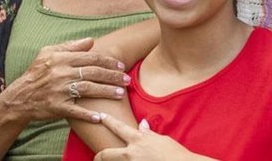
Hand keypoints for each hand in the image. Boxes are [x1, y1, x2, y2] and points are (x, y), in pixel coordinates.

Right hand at [4, 38, 129, 122]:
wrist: (21, 97)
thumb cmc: (37, 72)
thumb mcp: (48, 53)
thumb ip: (70, 46)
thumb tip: (91, 41)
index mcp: (61, 58)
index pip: (90, 58)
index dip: (108, 61)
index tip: (121, 65)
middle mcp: (61, 73)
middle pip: (93, 73)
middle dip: (112, 76)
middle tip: (127, 79)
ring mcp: (59, 90)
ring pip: (88, 90)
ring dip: (106, 92)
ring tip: (121, 94)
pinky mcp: (57, 107)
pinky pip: (75, 111)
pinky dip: (88, 115)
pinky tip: (100, 116)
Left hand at [93, 113, 213, 160]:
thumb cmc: (175, 154)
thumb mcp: (162, 140)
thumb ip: (149, 134)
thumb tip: (142, 125)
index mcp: (138, 140)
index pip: (118, 127)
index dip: (107, 121)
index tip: (100, 116)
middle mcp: (132, 154)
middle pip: (106, 154)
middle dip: (98, 156)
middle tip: (95, 156)